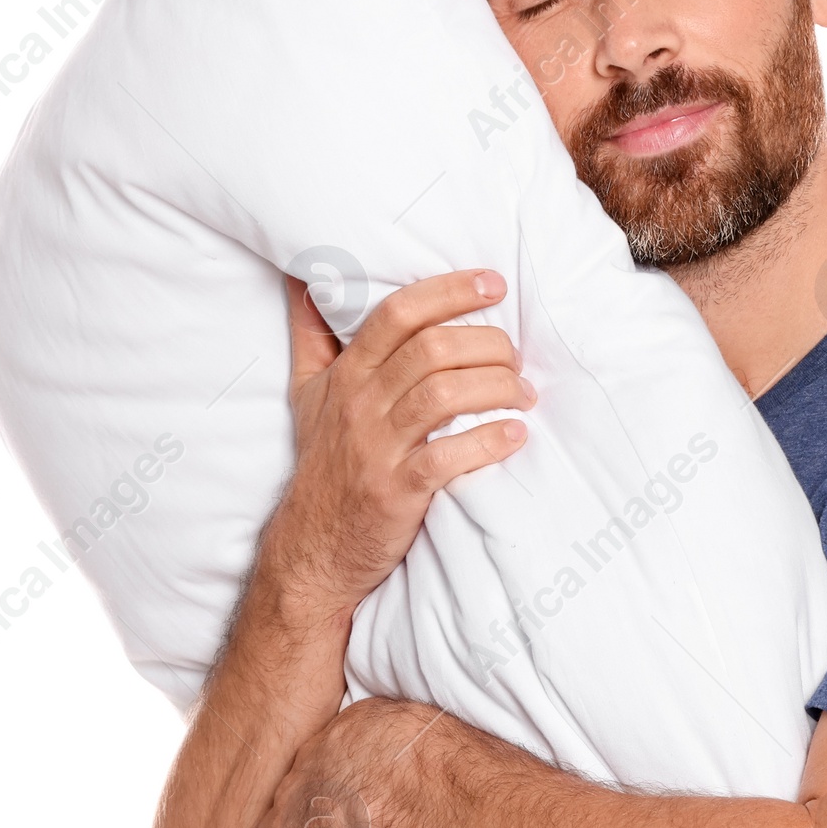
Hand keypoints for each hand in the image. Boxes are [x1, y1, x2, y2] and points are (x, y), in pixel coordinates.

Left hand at [234, 697, 434, 827]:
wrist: (400, 778)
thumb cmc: (407, 748)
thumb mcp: (388, 722)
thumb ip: (378, 732)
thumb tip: (394, 737)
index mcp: (317, 759)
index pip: (298, 787)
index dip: (304, 808)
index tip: (321, 822)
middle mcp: (293, 794)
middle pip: (267, 822)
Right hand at [261, 268, 533, 616]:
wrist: (313, 547)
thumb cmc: (323, 464)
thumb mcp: (305, 394)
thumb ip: (310, 336)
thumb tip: (303, 280)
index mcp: (347, 375)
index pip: (398, 313)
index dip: (449, 291)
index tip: (492, 285)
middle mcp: (361, 404)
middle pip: (431, 349)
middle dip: (487, 344)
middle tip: (516, 356)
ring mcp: (378, 448)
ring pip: (444, 395)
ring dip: (497, 387)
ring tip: (523, 393)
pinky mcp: (398, 490)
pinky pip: (448, 457)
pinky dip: (489, 441)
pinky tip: (515, 435)